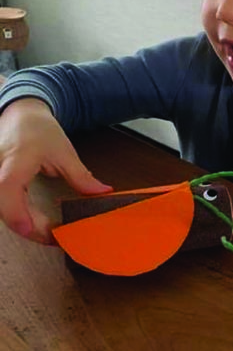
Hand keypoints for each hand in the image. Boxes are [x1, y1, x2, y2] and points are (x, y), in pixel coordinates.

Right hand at [0, 98, 112, 244]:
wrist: (19, 116)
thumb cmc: (38, 129)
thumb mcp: (64, 152)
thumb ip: (81, 176)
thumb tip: (102, 193)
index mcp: (14, 163)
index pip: (9, 194)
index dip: (24, 219)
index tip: (47, 232)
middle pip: (6, 211)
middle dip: (31, 229)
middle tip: (57, 237)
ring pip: (3, 213)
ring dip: (26, 225)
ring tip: (50, 231)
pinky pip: (4, 207)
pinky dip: (20, 217)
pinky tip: (37, 222)